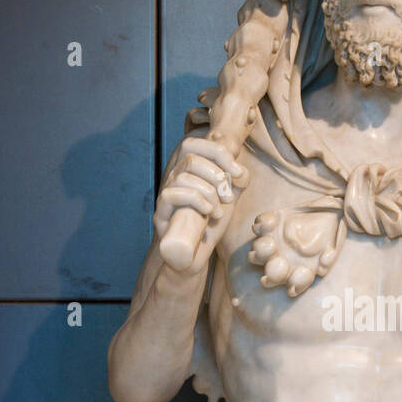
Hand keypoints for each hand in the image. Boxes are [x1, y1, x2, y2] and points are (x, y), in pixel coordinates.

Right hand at [154, 136, 246, 274]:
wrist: (195, 257)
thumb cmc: (210, 226)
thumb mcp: (228, 200)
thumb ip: (236, 182)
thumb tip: (241, 169)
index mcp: (188, 172)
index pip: (193, 144)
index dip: (217, 151)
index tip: (237, 171)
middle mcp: (173, 179)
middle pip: (190, 156)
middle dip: (216, 174)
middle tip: (228, 195)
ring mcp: (165, 195)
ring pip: (184, 175)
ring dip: (210, 192)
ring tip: (219, 211)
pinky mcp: (160, 213)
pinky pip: (172, 194)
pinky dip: (197, 201)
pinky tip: (209, 214)